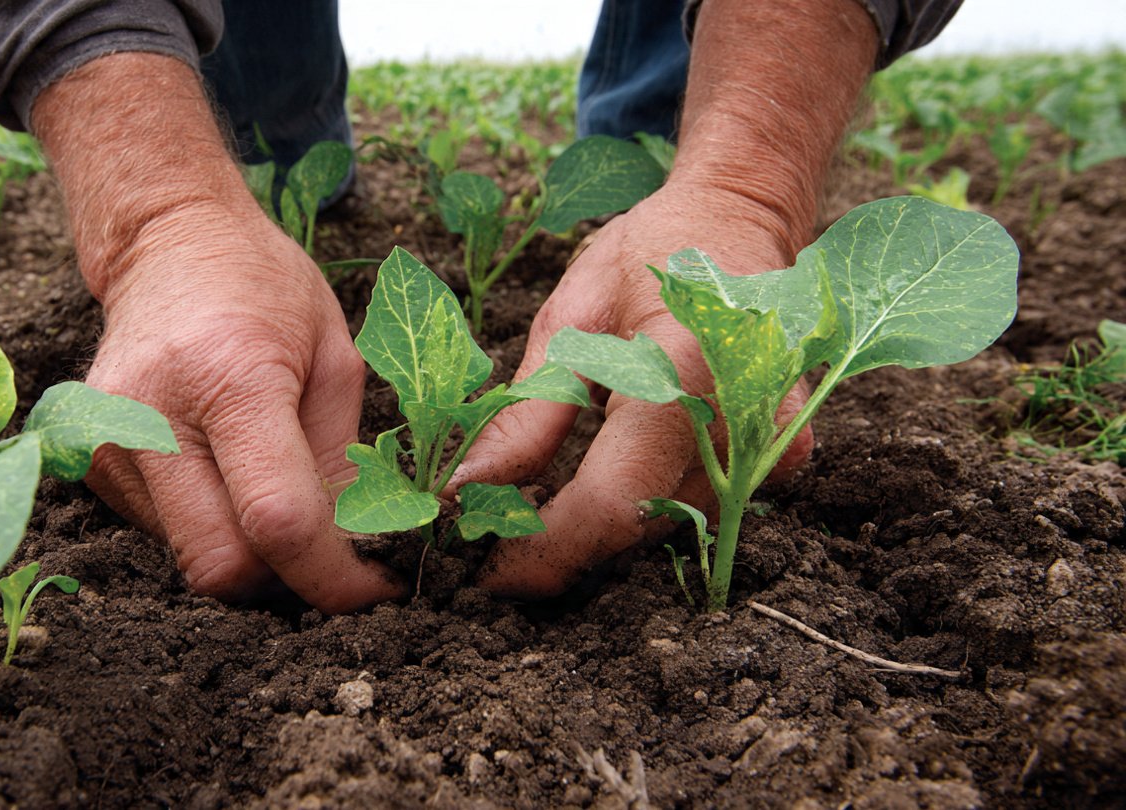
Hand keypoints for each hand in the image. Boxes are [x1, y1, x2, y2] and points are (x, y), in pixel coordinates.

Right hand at [82, 203, 403, 611]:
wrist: (167, 243)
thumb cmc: (266, 289)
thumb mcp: (335, 360)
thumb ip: (344, 465)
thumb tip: (366, 555)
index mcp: (228, 379)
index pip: (278, 520)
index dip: (334, 576)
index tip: (379, 589)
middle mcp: (151, 418)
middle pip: (223, 566)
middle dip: (288, 580)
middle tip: (334, 555)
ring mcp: (108, 444)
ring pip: (193, 560)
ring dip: (251, 556)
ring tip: (280, 496)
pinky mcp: (91, 464)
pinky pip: (168, 536)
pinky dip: (215, 528)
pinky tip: (231, 478)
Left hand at [454, 180, 814, 595]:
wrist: (742, 216)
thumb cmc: (650, 253)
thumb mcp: (570, 319)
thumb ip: (527, 416)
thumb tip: (467, 491)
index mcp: (684, 373)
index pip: (610, 504)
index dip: (544, 552)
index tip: (486, 574)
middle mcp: (744, 421)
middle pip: (639, 527)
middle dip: (562, 547)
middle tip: (493, 541)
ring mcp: (776, 443)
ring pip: (668, 526)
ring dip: (600, 531)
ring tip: (533, 514)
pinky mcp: (783, 455)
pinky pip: (699, 506)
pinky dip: (643, 507)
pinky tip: (594, 487)